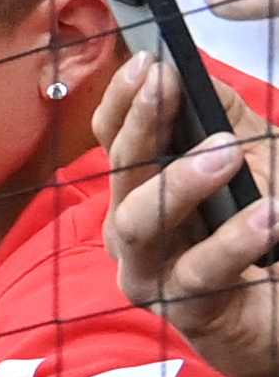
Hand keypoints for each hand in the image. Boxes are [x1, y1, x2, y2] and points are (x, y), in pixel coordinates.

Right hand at [98, 55, 278, 376]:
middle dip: (139, 129)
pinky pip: (198, 275)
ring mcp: (152, 276)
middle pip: (119, 178)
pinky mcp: (187, 313)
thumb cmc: (268, 238)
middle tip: (167, 87)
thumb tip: (193, 72)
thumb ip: (225, 121)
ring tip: (228, 153)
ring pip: (138, 226)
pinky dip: (233, 242)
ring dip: (179, 184)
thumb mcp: (255, 161)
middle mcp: (135, 235)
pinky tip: (268, 215)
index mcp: (145, 194)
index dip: (123, 103)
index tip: (147, 63)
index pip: (114, 143)